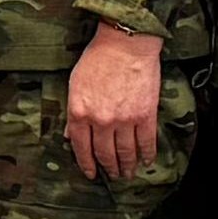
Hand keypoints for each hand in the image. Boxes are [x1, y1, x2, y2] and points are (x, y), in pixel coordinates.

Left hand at [64, 25, 165, 181]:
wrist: (125, 43)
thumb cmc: (98, 58)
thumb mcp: (75, 83)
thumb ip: (73, 112)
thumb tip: (69, 134)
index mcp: (79, 112)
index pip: (80, 147)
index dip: (86, 164)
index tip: (91, 173)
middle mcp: (101, 121)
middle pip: (104, 153)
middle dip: (109, 168)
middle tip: (113, 175)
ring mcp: (124, 120)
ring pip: (126, 152)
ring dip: (127, 166)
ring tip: (129, 173)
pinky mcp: (145, 116)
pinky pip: (147, 142)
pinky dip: (147, 154)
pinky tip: (147, 161)